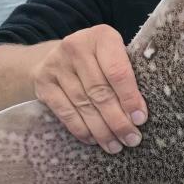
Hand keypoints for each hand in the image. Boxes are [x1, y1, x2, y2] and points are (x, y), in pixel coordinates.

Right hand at [32, 25, 147, 153]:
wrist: (54, 55)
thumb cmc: (97, 60)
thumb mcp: (113, 55)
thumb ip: (127, 76)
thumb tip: (139, 115)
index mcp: (102, 37)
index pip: (118, 72)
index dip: (130, 99)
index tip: (140, 120)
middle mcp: (76, 47)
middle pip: (101, 92)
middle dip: (118, 121)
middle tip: (131, 139)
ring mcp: (56, 65)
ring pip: (84, 105)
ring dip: (102, 130)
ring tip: (115, 146)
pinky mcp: (43, 83)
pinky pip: (65, 112)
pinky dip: (81, 129)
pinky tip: (93, 140)